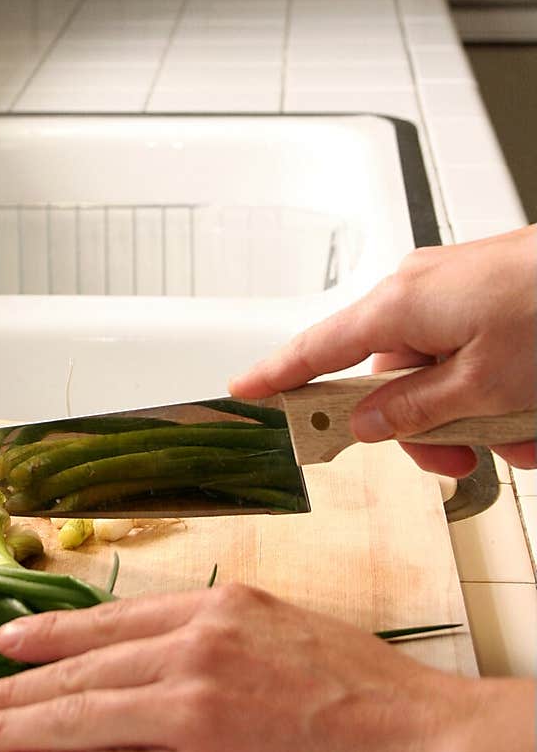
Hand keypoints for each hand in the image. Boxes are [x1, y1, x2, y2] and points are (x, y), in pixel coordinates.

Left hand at [0, 587, 535, 751]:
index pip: (111, 621)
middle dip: (12, 687)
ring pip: (79, 716)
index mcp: (221, 612)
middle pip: (81, 669)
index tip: (9, 641)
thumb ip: (225, 640)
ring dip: (13, 726)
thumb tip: (172, 659)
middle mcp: (196, 654)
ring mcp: (192, 716)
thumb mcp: (293, 633)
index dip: (50, 633)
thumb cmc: (379, 701)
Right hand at [229, 225, 536, 476]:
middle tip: (461, 458)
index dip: (277, 375)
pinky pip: (476, 361)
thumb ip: (416, 410)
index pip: (317, 348)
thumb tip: (369, 421)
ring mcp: (458, 295)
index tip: (243, 392)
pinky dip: (503, 393)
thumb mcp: (483, 384)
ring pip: (441, 380)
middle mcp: (420, 294)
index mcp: (400, 305)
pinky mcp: (491, 300)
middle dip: (426, 430)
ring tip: (525, 432)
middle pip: (390, 382)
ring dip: (479, 419)